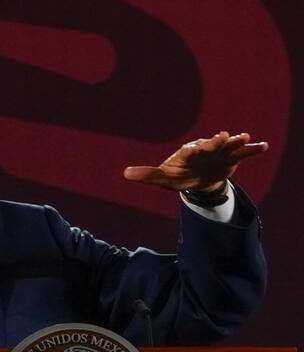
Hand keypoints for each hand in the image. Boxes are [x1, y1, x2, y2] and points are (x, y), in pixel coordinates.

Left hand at [123, 132, 268, 193]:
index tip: (197, 148)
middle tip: (225, 136)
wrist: (195, 179)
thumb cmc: (177, 176)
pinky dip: (252, 149)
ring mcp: (219, 153)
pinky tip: (264, 146)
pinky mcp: (231, 159)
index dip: (194, 150)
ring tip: (245, 138)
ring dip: (236, 143)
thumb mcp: (162, 178)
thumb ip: (146, 175)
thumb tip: (124, 174)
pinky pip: (243, 154)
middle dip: (216, 142)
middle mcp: (204, 150)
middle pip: (210, 145)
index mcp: (187, 153)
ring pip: (228, 147)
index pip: (190, 151)